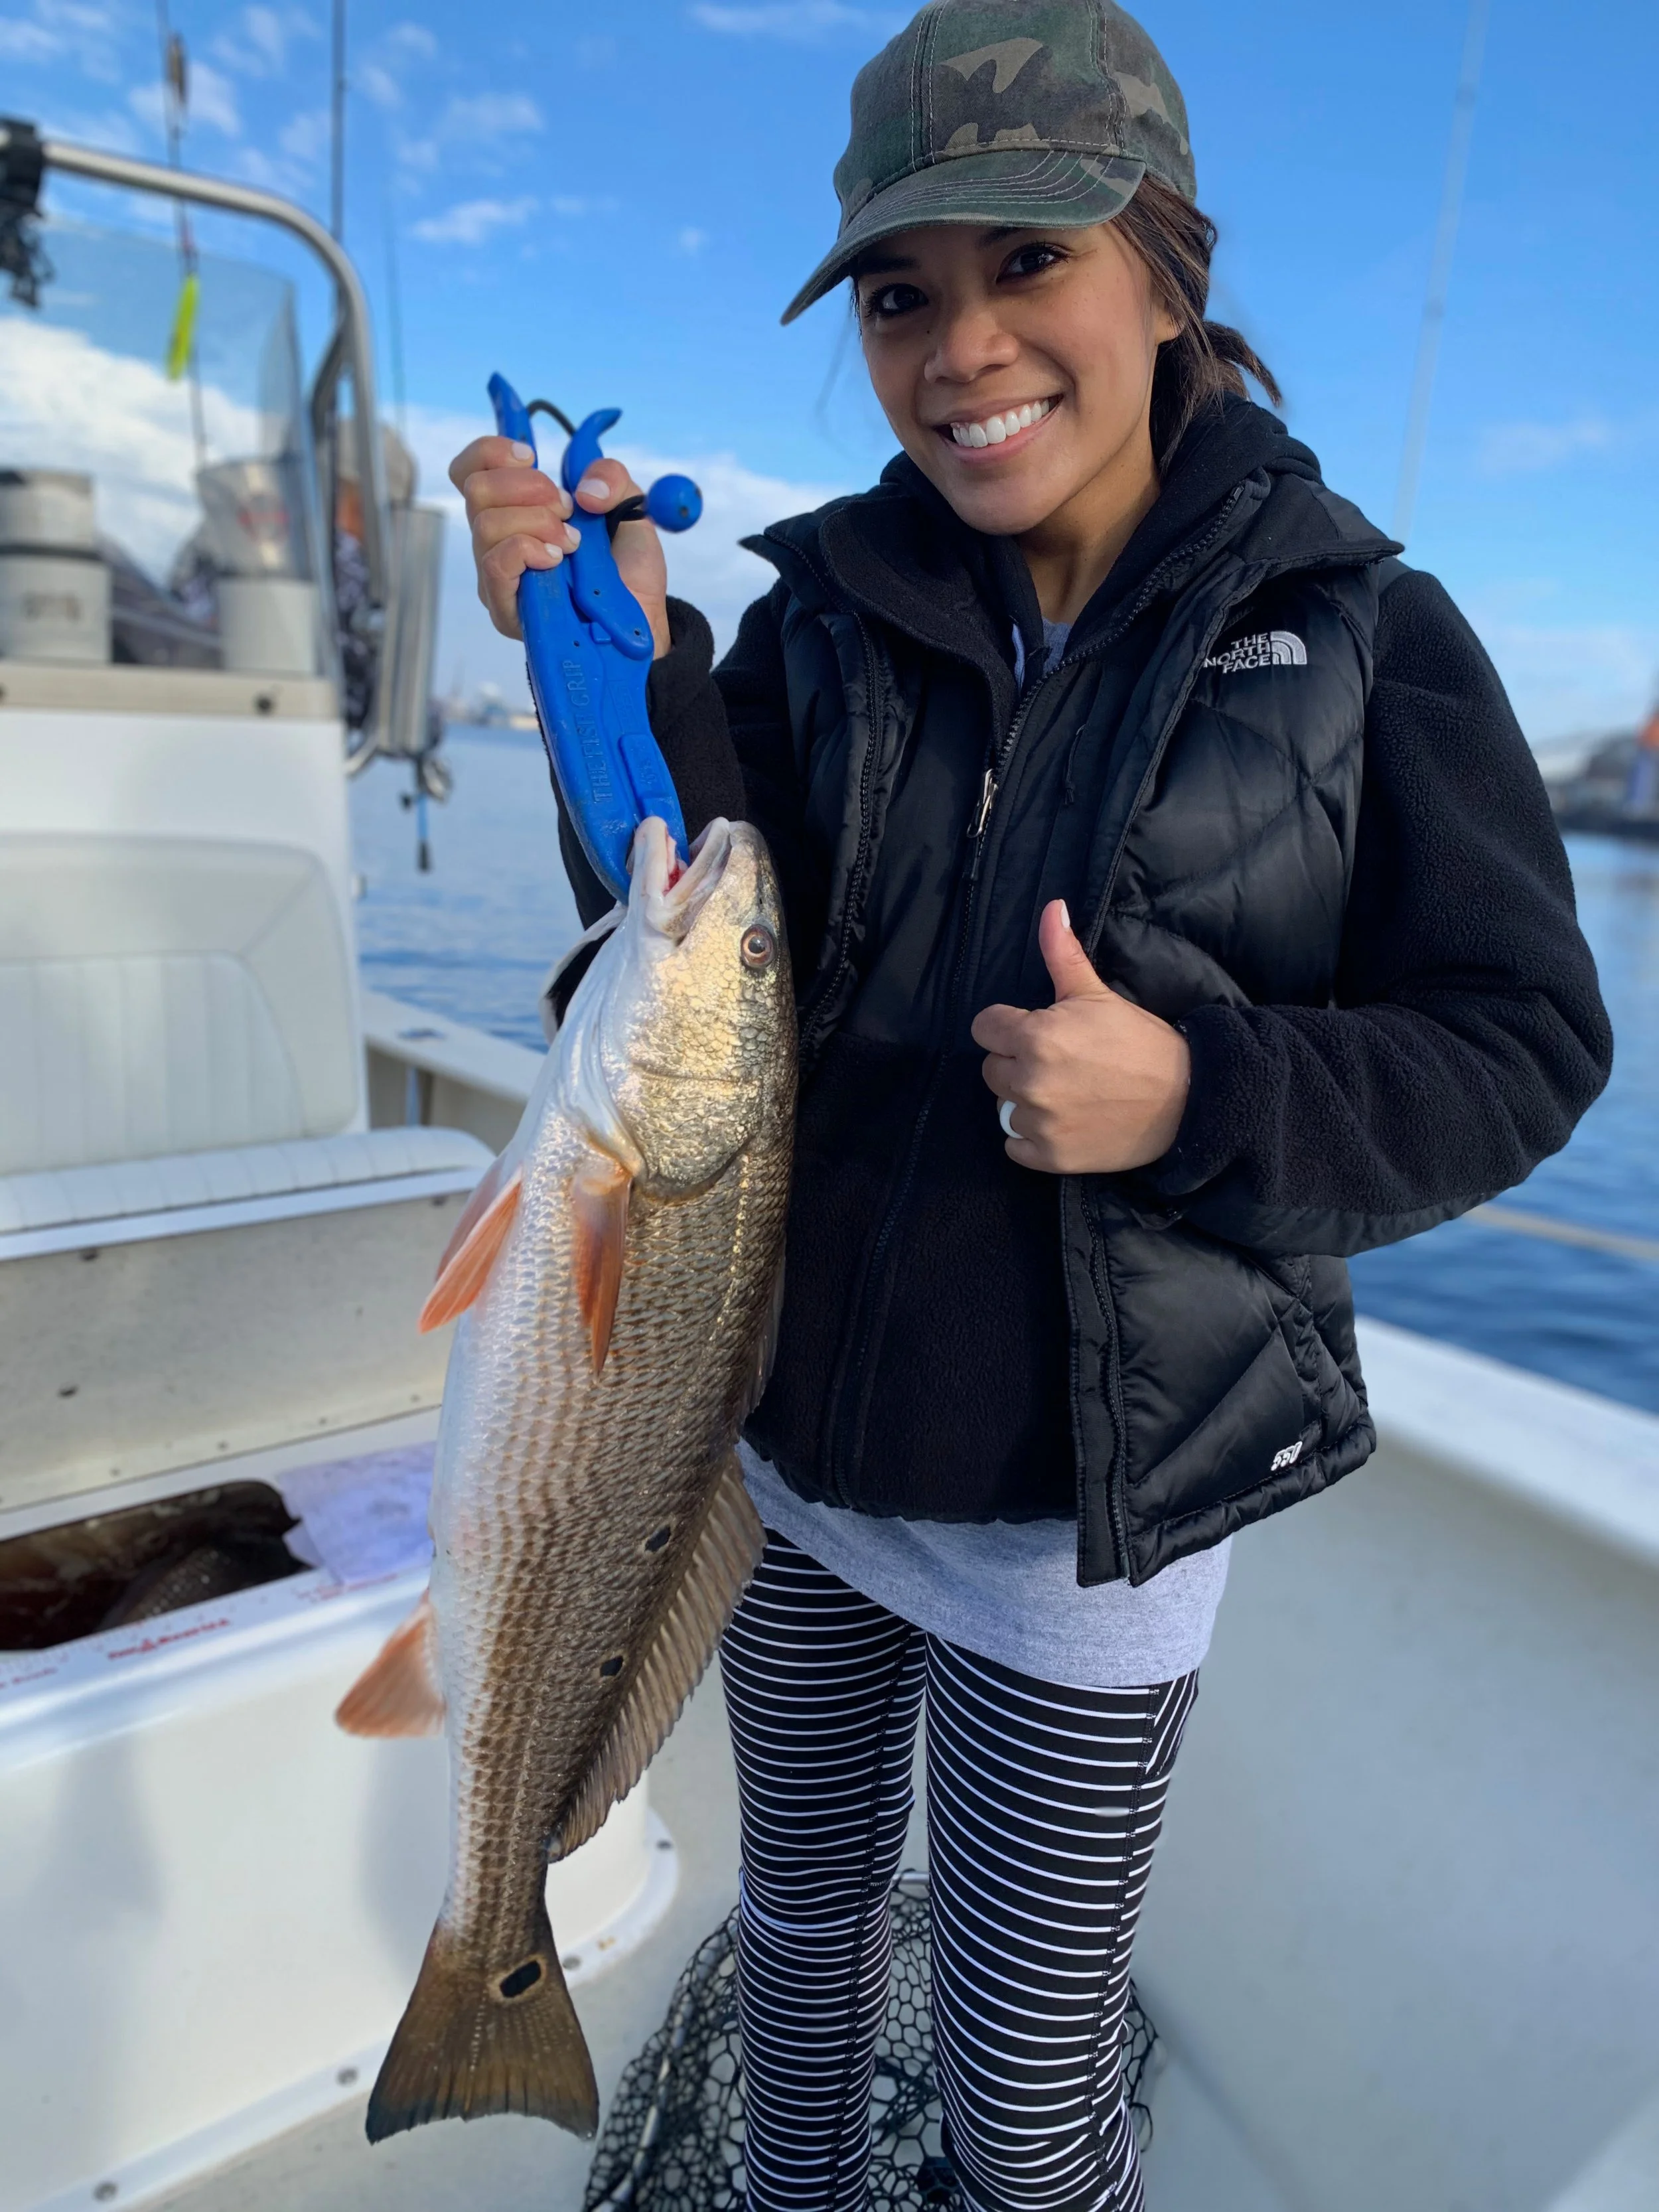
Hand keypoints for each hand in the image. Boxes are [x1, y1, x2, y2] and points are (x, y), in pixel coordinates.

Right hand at [448, 435, 671, 657]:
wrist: (642, 622)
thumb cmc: (627, 570)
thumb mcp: (630, 508)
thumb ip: (611, 477)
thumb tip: (583, 490)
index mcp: (516, 509)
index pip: (470, 469)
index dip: (491, 451)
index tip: (532, 455)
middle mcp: (497, 540)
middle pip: (476, 488)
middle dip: (529, 487)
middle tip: (567, 510)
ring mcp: (497, 575)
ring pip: (486, 524)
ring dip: (537, 522)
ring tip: (573, 544)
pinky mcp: (504, 608)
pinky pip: (494, 564)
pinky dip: (527, 550)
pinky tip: (557, 560)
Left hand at [972, 901, 1191, 1174]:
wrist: (1187, 1100)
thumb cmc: (1141, 1043)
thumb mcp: (1098, 994)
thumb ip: (1063, 954)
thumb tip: (1051, 907)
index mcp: (1035, 1036)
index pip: (984, 1028)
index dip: (1007, 1027)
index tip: (1034, 1031)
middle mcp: (1030, 1080)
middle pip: (992, 1068)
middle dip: (1016, 1062)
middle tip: (1058, 1063)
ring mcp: (1038, 1123)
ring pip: (1004, 1107)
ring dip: (1025, 1101)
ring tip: (1065, 1093)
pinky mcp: (1050, 1157)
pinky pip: (1015, 1146)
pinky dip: (1032, 1139)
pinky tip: (1063, 1123)